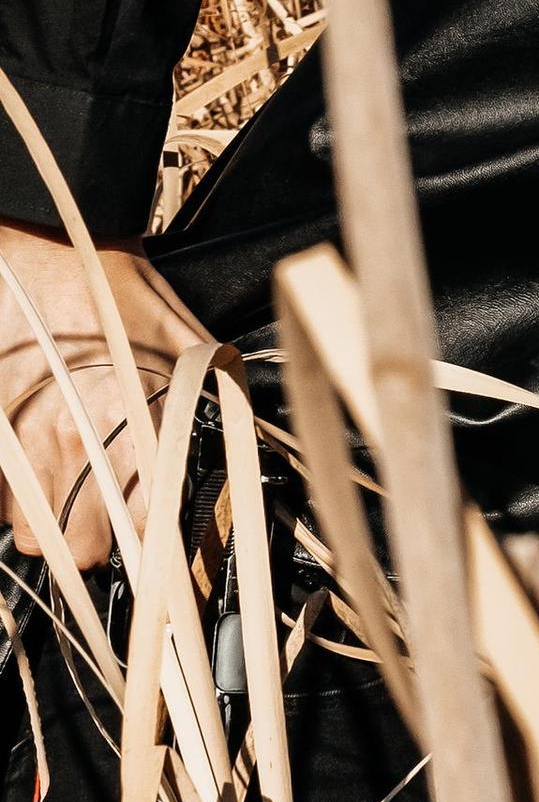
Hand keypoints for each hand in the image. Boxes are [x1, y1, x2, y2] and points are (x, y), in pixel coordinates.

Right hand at [0, 224, 211, 575]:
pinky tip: (33, 468)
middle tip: (106, 513)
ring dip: (51, 520)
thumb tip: (252, 424)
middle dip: (95, 540)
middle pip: (79, 549)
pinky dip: (12, 496)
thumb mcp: (180, 332)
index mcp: (132, 426)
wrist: (36, 252)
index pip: (145, 529)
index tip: (154, 528)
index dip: (153, 539)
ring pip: (30, 533)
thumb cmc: (107, 284)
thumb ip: (214, 385)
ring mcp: (22, 446)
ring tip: (67, 488)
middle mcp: (75, 446)